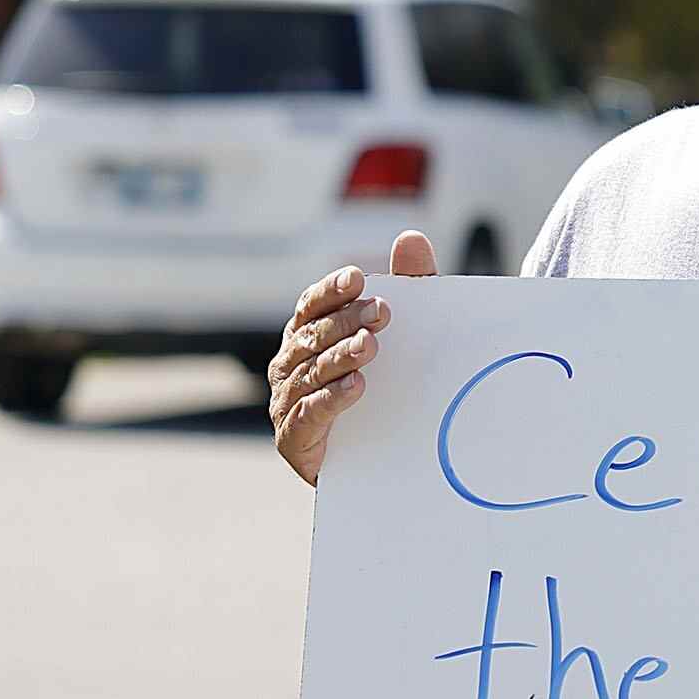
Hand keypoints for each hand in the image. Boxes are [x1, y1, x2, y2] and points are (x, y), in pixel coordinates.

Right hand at [269, 229, 435, 485]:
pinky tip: (356, 387)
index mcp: (308, 335)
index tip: (358, 278)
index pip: (311, 305)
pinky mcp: (295, 439)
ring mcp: (287, 402)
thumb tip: (411, 238)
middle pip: (311, 335)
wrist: (383, 461)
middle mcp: (290, 365)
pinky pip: (308, 414)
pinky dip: (331, 398)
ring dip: (339, 356)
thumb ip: (409, 286)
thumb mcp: (406, 334)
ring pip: (309, 372)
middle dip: (344, 321)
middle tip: (381, 313)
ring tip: (371, 347)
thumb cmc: (387, 388)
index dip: (330, 291)